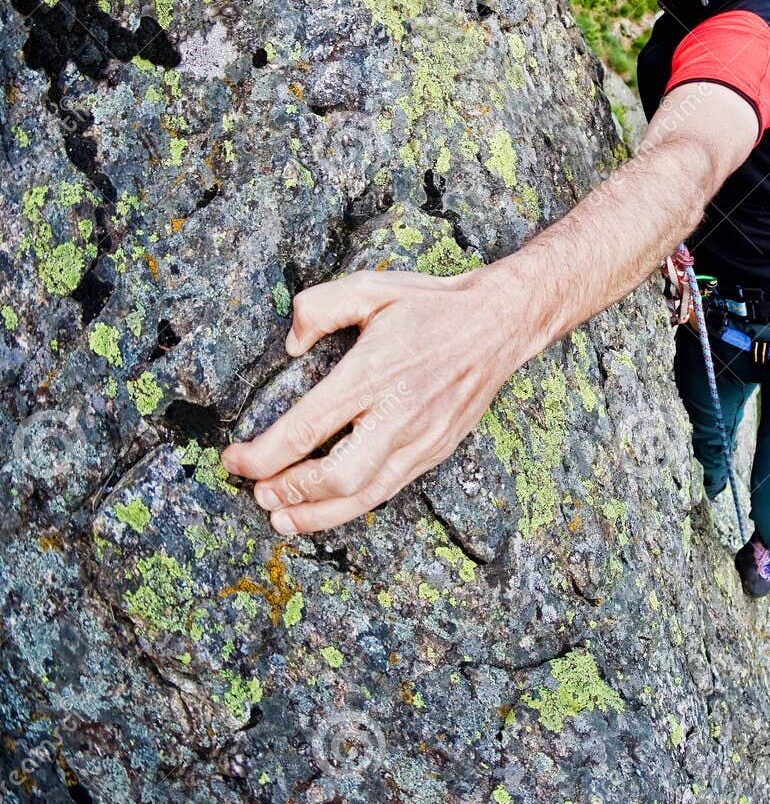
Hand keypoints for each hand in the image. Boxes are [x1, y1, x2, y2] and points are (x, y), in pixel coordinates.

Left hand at [220, 264, 534, 535]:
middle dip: (288, 493)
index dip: (263, 455)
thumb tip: (291, 344)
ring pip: (364, 496)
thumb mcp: (371, 286)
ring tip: (282, 517)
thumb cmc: (433, 305)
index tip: (235, 460)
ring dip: (317, 514)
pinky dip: (352, 506)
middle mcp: (399, 413)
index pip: (307, 428)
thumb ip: (319, 307)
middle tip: (258, 492)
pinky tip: (328, 507)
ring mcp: (423, 438)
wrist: (501, 323)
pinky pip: (389, 489)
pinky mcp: (437, 450)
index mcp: (375, 373)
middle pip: (336, 477)